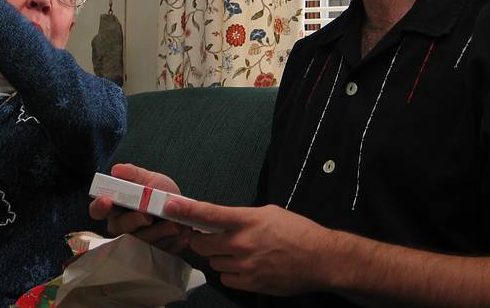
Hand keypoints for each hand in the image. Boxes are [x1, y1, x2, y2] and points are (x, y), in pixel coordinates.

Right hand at [89, 163, 190, 252]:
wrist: (185, 210)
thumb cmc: (162, 193)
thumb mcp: (151, 179)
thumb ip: (134, 174)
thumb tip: (116, 169)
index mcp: (117, 207)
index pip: (98, 210)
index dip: (99, 206)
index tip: (107, 201)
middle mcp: (122, 226)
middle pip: (118, 227)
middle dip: (133, 220)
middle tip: (147, 216)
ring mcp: (136, 241)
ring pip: (139, 240)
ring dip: (157, 231)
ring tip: (173, 224)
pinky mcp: (151, 252)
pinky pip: (157, 250)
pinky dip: (170, 240)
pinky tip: (180, 233)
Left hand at [165, 199, 329, 295]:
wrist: (320, 259)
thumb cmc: (298, 232)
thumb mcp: (269, 213)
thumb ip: (243, 216)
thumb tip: (224, 221)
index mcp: (246, 220)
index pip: (208, 213)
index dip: (185, 210)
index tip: (169, 206)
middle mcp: (241, 243)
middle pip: (202, 244)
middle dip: (202, 240)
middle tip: (210, 237)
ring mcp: (244, 265)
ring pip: (214, 262)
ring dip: (219, 257)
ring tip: (240, 252)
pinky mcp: (250, 283)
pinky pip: (226, 278)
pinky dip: (230, 272)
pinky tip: (246, 266)